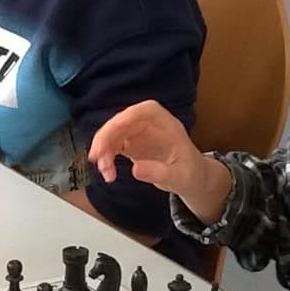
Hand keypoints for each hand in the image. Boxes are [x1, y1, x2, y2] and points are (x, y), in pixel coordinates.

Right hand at [88, 100, 211, 194]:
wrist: (192, 179)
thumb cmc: (191, 174)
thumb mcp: (180, 177)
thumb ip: (160, 173)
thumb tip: (135, 169)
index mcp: (166, 123)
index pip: (145, 111)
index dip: (127, 117)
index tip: (114, 128)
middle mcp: (149, 124)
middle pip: (122, 122)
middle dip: (107, 137)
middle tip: (97, 157)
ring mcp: (138, 133)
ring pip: (113, 134)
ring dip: (103, 150)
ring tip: (105, 172)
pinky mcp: (130, 145)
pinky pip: (112, 146)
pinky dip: (106, 158)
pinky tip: (108, 173)